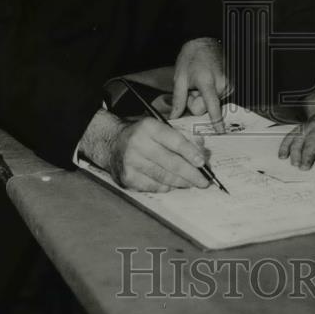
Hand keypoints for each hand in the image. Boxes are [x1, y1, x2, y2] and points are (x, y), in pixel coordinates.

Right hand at [79, 110, 209, 191]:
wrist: (111, 142)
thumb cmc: (141, 135)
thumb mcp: (159, 126)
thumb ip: (181, 136)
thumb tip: (201, 150)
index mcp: (149, 127)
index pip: (175, 141)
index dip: (191, 153)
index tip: (202, 163)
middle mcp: (138, 143)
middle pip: (171, 163)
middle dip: (191, 174)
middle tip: (203, 181)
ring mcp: (131, 162)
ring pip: (163, 177)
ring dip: (181, 182)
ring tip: (191, 183)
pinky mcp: (127, 177)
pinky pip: (153, 186)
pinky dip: (165, 187)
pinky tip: (171, 184)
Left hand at [170, 37, 231, 129]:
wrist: (205, 43)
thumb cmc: (191, 58)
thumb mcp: (180, 78)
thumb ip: (178, 100)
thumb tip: (174, 116)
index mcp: (207, 82)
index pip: (213, 106)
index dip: (216, 120)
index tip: (220, 131)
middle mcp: (221, 83)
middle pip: (208, 107)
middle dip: (199, 103)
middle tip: (193, 89)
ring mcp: (228, 83)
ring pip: (214, 103)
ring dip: (206, 97)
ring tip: (201, 83)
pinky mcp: (231, 84)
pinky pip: (219, 97)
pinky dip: (212, 93)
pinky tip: (208, 82)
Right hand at [278, 110, 314, 171]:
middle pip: (312, 141)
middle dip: (307, 155)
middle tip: (304, 168)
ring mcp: (307, 128)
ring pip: (299, 139)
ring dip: (295, 152)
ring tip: (294, 164)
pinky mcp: (299, 129)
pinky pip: (290, 136)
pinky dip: (285, 146)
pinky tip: (282, 156)